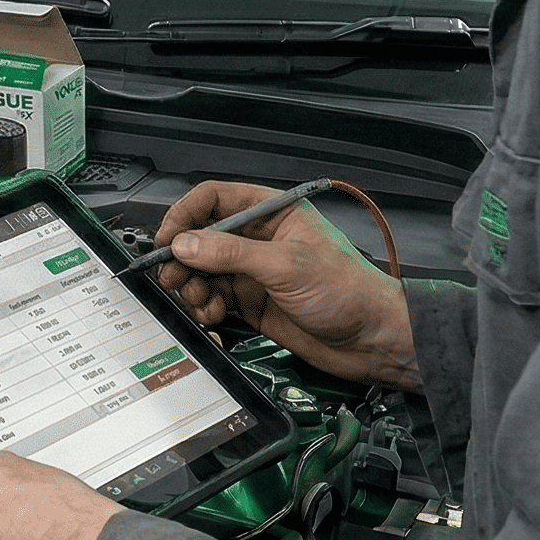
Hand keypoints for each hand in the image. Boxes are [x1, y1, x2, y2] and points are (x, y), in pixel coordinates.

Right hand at [154, 181, 418, 389]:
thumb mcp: (287, 266)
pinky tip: (213, 316)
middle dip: (183, 258)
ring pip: (202, 270)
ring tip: (201, 302)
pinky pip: (212, 298)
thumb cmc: (348, 292)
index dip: (185, 214)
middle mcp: (258, 239)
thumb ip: (231, 253)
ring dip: (192, 287)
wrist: (371, 340)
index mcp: (272, 213)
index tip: (168, 239)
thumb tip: (185, 244)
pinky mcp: (250, 301)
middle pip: (200, 237)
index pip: (214, 199)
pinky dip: (204, 308)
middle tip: (174, 278)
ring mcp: (252, 271)